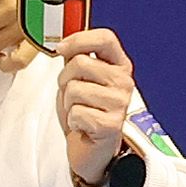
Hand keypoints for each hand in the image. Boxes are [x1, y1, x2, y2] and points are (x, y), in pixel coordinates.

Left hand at [59, 24, 144, 182]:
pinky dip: (72, 121)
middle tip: (73, 96)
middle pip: (80, 63)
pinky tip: (83, 126)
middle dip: (65, 80)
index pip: (105, 38)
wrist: (91, 148)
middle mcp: (124, 81)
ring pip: (74, 89)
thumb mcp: (79, 79)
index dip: (79, 39)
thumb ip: (75, 58)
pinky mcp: (111, 124)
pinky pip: (76, 112)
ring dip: (68, 103)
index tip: (61, 48)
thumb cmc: (85, 111)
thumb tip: (63, 43)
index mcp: (119, 65)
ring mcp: (120, 103)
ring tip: (79, 112)